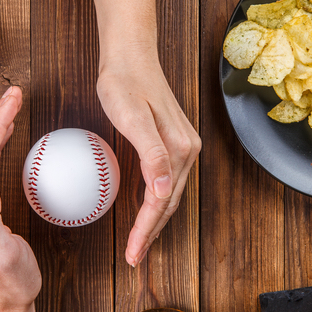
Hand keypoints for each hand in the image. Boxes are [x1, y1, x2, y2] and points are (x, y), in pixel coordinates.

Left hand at [97, 52, 201, 266]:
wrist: (129, 55)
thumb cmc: (125, 83)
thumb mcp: (132, 118)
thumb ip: (151, 154)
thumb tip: (164, 190)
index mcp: (179, 148)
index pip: (161, 200)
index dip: (146, 230)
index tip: (132, 253)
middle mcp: (187, 149)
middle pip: (168, 202)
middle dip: (152, 232)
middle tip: (134, 256)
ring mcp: (182, 145)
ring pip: (169, 194)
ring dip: (155, 221)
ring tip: (141, 242)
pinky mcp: (173, 141)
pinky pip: (166, 180)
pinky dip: (156, 201)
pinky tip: (146, 208)